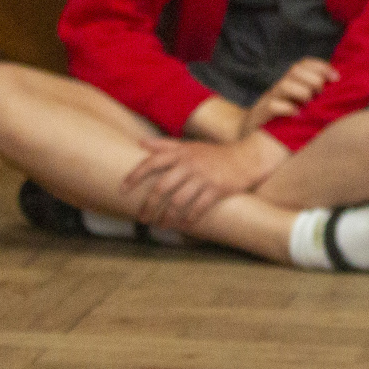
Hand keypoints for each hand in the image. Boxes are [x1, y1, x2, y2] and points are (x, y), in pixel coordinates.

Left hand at [122, 134, 283, 232]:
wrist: (245, 158)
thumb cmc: (213, 154)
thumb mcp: (189, 145)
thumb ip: (164, 144)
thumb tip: (140, 142)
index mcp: (181, 153)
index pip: (152, 162)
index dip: (135, 176)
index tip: (122, 190)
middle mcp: (190, 164)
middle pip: (162, 187)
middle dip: (149, 205)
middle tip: (142, 218)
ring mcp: (204, 177)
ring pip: (178, 201)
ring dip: (167, 217)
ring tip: (161, 226)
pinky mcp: (217, 189)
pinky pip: (199, 207)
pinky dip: (189, 219)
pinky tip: (184, 225)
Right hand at [242, 58, 338, 136]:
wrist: (251, 134)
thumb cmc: (282, 121)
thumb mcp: (299, 106)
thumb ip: (315, 99)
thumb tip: (341, 95)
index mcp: (291, 83)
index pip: (305, 64)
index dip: (321, 66)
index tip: (336, 78)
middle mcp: (280, 87)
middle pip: (295, 70)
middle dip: (313, 78)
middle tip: (322, 92)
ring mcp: (270, 99)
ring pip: (284, 84)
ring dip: (301, 91)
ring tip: (309, 102)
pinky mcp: (262, 113)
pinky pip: (272, 105)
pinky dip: (286, 108)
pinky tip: (297, 114)